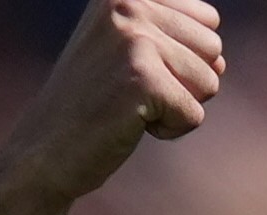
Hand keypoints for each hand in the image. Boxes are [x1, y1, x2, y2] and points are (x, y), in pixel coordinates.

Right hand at [0, 0, 225, 205]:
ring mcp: (133, 37)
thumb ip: (178, 37)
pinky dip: (169, 130)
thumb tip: (221, 61)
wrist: (45, 147)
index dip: (183, 57)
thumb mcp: (130, 49)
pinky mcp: (141, 78)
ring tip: (128, 103)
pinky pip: (195, 114)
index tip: (136, 68)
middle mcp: (127, 2)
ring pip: (210, 81)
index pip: (208, 20)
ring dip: (176, 104)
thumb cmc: (95, 101)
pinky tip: (128, 122)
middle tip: (131, 89)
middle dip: (184, 81)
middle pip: (213, 49)